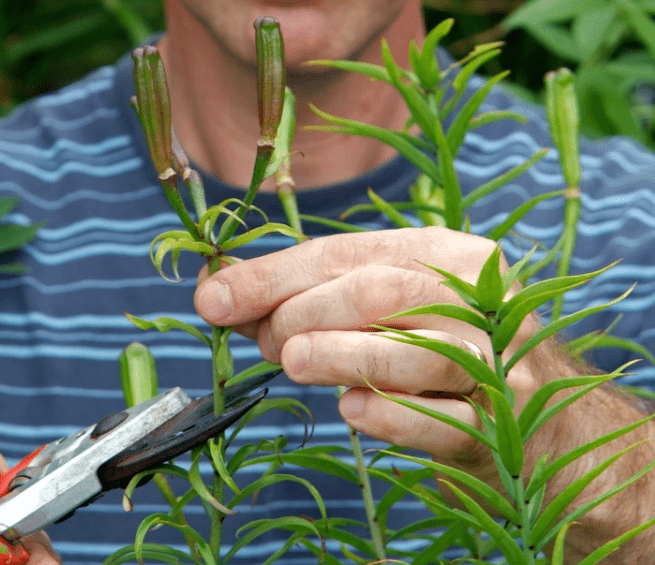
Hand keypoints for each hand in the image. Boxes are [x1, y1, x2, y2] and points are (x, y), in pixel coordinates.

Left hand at [195, 227, 540, 462]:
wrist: (541, 422)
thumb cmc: (439, 352)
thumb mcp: (384, 310)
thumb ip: (310, 299)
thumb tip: (218, 293)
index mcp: (447, 254)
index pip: (345, 254)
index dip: (271, 276)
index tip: (211, 298)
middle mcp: (478, 298)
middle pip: (379, 292)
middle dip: (303, 315)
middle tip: (271, 346)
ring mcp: (495, 363)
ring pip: (413, 350)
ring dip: (338, 355)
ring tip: (294, 363)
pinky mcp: (499, 428)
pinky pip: (440, 422)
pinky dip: (389, 415)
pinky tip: (351, 410)